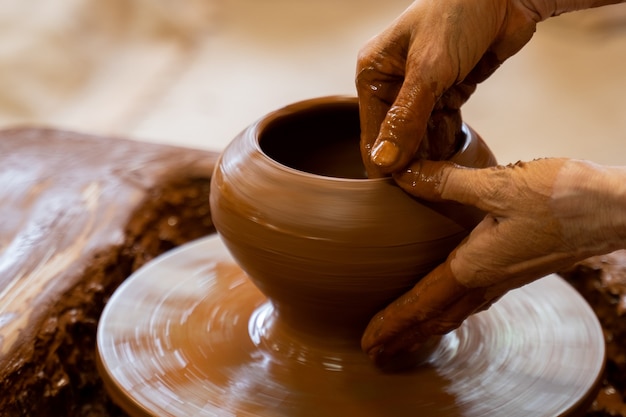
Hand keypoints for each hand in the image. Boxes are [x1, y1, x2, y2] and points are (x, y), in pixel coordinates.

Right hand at [356, 0, 549, 176]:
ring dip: (430, 153)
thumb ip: (406, 117)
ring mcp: (420, 90)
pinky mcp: (445, 92)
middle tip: (428, 185)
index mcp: (373, 73)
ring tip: (442, 173)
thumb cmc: (460, 12)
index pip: (372, 132)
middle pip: (395, 138)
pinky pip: (439, 126)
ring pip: (418, 136)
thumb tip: (384, 160)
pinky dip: (446, 139)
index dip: (386, 162)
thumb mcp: (429, 68)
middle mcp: (392, 83)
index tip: (403, 188)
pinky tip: (451, 153)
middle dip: (411, 160)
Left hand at [362, 158, 625, 364]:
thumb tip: (402, 174)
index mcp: (477, 266)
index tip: (370, 342)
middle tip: (377, 351)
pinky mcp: (519, 265)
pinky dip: (452, 308)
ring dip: (426, 325)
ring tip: (405, 334)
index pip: (424, 304)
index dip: (394, 323)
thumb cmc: (564, 197)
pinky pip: (475, 297)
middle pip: (438, 317)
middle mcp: (489, 279)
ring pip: (456, 309)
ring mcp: (506, 276)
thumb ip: (446, 182)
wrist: (618, 207)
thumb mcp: (499, 185)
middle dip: (405, 335)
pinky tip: (451, 300)